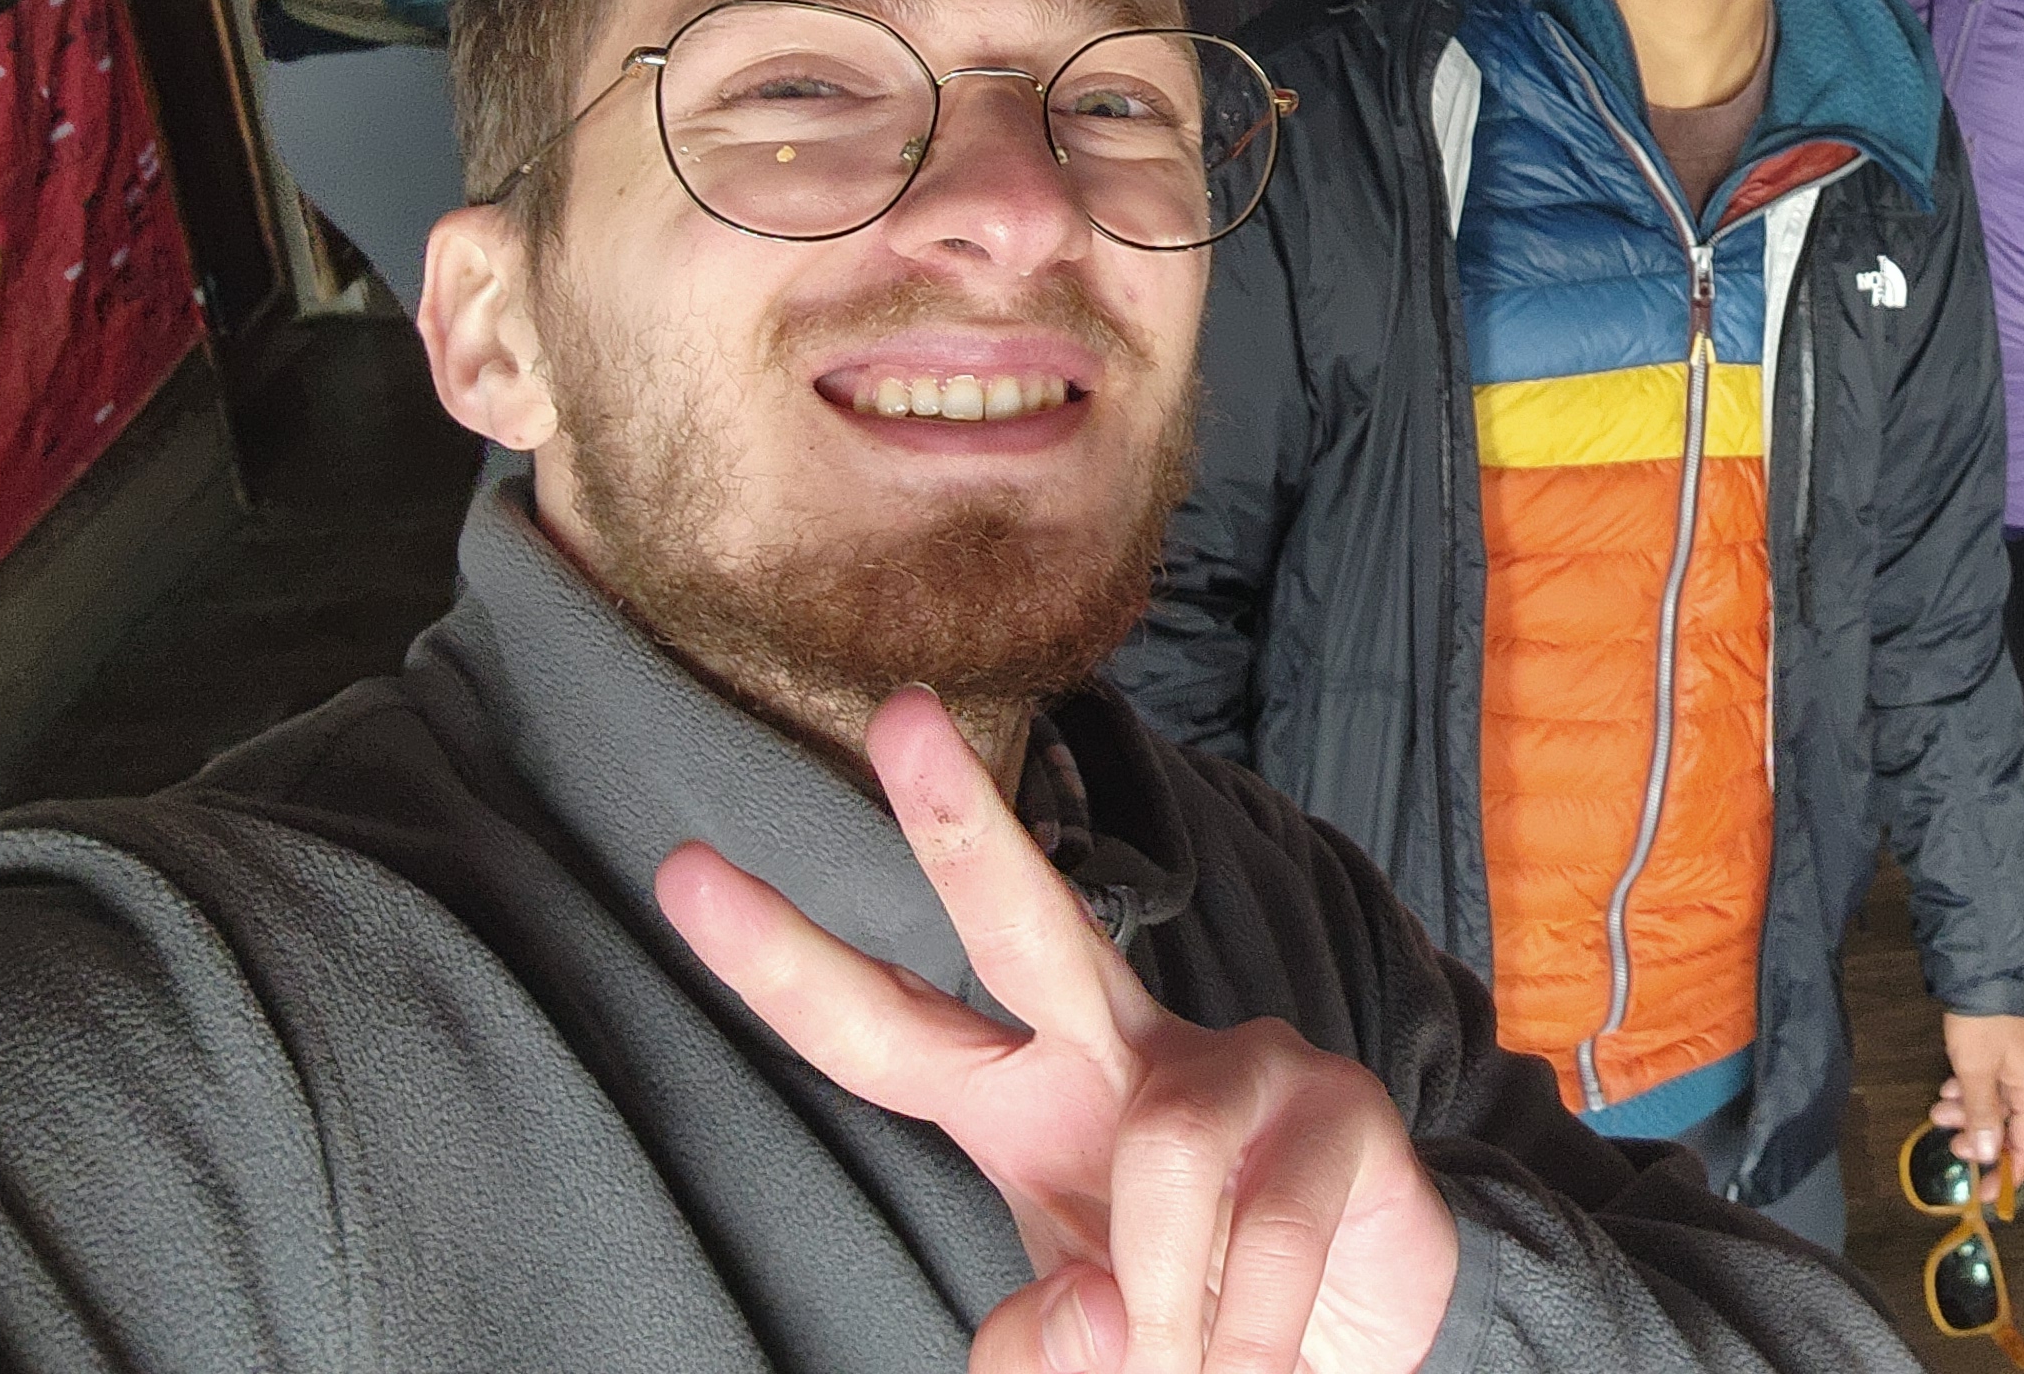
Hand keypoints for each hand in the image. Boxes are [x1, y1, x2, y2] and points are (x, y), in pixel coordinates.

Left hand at [656, 689, 1460, 1373]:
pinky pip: (1264, 1231)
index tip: (681, 873)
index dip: (784, 962)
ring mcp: (1239, 1060)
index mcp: (1020, 1097)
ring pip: (1163, 1148)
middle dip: (958, 820)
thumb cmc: (1179, 1322)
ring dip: (1171, 1312)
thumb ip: (1039, 1350)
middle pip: (1024, 920)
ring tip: (1191, 1371)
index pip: (883, 1022)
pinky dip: (1246, 1338)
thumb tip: (1109, 1312)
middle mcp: (1116, 1049)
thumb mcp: (1076, 1348)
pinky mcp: (1342, 1104)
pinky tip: (1262, 1364)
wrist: (1342, 1354)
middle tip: (896, 715)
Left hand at [1927, 1011, 2023, 1188]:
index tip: (1982, 1193)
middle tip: (1949, 1140)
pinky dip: (1975, 1090)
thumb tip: (1988, 1155)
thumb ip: (1983, 1115)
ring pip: (2002, 1103)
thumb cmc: (1984, 1020)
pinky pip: (1998, 1082)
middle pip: (2015, 1128)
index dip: (2008, 1175)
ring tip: (1940, 1107)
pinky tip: (1951, 1085)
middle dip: (1980, 1137)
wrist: (1990, 964)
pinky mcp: (2015, 1048)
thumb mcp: (1975, 1069)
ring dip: (1971, 1111)